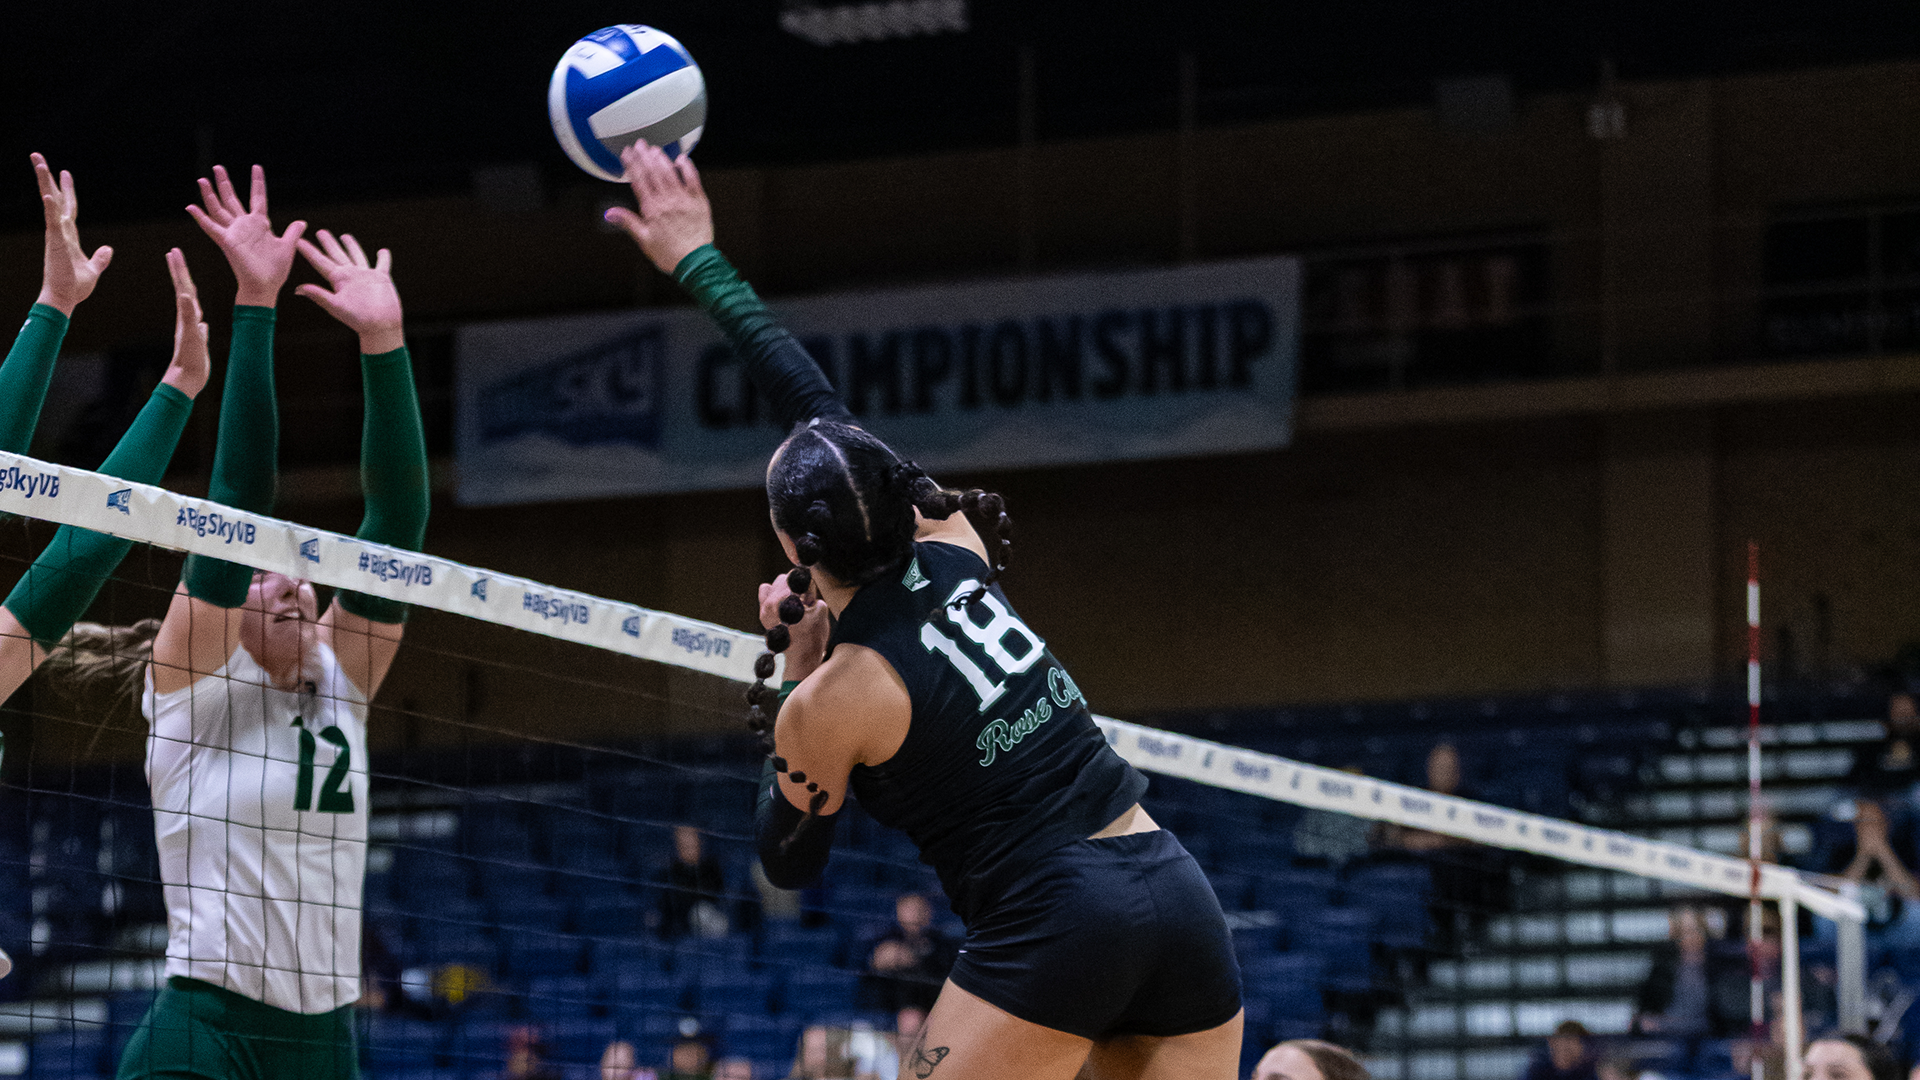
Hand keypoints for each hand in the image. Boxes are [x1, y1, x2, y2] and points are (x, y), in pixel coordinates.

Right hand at [32, 154, 111, 315]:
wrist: (64, 300)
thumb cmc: (75, 287)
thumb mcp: (94, 269)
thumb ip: (101, 258)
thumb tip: (108, 249)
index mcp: (69, 236)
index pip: (69, 208)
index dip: (67, 191)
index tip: (65, 173)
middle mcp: (60, 231)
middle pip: (55, 198)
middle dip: (48, 177)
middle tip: (38, 156)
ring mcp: (56, 235)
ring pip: (50, 202)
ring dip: (44, 181)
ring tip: (37, 161)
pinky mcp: (55, 243)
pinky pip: (52, 222)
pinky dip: (51, 208)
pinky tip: (48, 193)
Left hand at [160, 249, 209, 398]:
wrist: (186, 380)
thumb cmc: (190, 359)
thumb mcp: (191, 335)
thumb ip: (189, 315)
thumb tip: (183, 295)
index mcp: (186, 315)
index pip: (183, 286)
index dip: (179, 269)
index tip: (174, 251)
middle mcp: (187, 319)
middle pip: (183, 290)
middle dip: (180, 272)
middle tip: (174, 254)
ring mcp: (191, 329)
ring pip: (190, 305)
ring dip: (188, 290)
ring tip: (187, 281)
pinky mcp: (197, 341)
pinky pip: (198, 324)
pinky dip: (199, 317)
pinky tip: (202, 319)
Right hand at [187, 165, 305, 306]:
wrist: (266, 286)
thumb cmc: (275, 270)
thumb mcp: (287, 247)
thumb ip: (292, 233)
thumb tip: (302, 222)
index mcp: (259, 224)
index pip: (257, 197)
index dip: (257, 182)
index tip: (256, 167)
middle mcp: (244, 225)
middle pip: (232, 199)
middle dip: (225, 183)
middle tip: (218, 167)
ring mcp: (234, 232)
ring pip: (218, 209)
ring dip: (209, 195)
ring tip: (202, 179)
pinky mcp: (226, 242)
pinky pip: (210, 227)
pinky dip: (200, 217)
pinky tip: (190, 207)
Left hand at [295, 230, 404, 353]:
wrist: (380, 326)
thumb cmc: (358, 319)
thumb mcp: (336, 306)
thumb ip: (318, 295)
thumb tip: (298, 289)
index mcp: (338, 280)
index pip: (321, 262)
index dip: (310, 251)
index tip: (299, 241)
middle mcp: (351, 276)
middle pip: (337, 255)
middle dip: (329, 243)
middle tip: (321, 232)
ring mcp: (366, 276)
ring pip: (357, 256)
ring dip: (351, 246)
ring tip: (345, 236)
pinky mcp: (381, 279)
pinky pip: (382, 264)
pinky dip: (383, 258)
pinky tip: (382, 251)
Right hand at [604, 141, 713, 275]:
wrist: (695, 263)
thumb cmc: (669, 254)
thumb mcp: (644, 240)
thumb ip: (627, 222)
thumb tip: (609, 213)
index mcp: (652, 210)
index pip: (639, 181)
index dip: (632, 165)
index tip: (627, 153)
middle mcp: (667, 201)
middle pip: (653, 173)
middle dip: (644, 156)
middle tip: (639, 144)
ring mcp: (684, 200)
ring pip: (671, 174)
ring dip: (662, 159)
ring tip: (655, 149)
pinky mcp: (699, 202)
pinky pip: (693, 180)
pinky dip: (687, 168)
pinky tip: (682, 160)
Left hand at [758, 572, 828, 681]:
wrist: (802, 657)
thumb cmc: (812, 636)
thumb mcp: (820, 608)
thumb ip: (811, 591)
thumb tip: (803, 586)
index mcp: (783, 600)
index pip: (793, 576)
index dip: (805, 584)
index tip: (809, 594)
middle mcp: (769, 604)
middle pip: (782, 579)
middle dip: (794, 587)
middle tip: (803, 601)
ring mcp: (764, 611)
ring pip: (772, 586)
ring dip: (783, 591)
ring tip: (794, 605)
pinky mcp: (763, 617)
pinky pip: (765, 596)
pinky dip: (774, 598)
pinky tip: (785, 609)